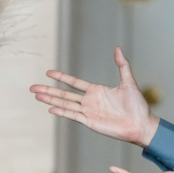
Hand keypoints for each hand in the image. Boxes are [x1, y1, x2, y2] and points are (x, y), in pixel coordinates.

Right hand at [30, 47, 158, 146]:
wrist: (141, 124)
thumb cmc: (137, 105)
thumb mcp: (129, 81)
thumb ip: (122, 65)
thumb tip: (118, 48)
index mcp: (96, 91)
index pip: (74, 83)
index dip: (61, 77)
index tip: (48, 72)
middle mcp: (89, 101)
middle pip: (63, 94)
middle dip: (48, 90)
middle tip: (32, 87)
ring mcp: (88, 112)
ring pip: (64, 104)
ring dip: (50, 100)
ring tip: (36, 96)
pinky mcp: (90, 122)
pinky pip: (72, 116)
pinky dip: (61, 112)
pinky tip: (50, 109)